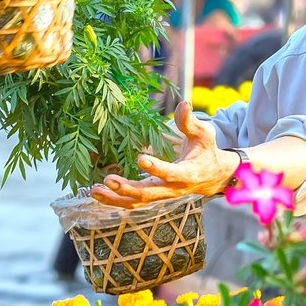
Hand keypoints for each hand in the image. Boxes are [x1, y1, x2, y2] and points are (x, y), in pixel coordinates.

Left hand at [90, 103, 233, 208]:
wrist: (211, 176)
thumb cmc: (205, 150)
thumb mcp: (203, 133)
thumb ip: (190, 121)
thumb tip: (184, 103)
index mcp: (187, 173)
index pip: (171, 173)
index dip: (157, 168)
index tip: (141, 158)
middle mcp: (173, 189)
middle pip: (149, 193)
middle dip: (127, 188)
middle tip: (107, 179)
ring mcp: (161, 195)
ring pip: (137, 202)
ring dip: (114, 198)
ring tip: (94, 190)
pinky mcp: (152, 196)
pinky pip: (132, 202)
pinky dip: (114, 200)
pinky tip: (97, 193)